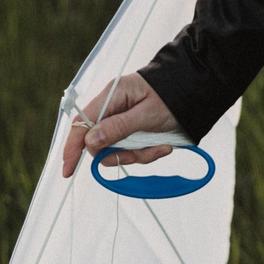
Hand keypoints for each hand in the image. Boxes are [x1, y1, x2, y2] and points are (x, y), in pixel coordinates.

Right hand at [57, 72, 183, 176]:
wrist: (195, 93)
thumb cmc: (172, 98)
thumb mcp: (148, 114)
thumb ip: (119, 127)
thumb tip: (90, 141)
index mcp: (112, 95)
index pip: (82, 123)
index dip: (73, 147)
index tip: (68, 170)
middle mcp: (112, 108)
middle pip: (99, 142)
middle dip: (119, 153)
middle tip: (140, 153)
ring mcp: (122, 121)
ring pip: (116, 150)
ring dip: (137, 155)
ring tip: (159, 146)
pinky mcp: (131, 132)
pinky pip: (131, 151)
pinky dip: (145, 153)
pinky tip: (162, 146)